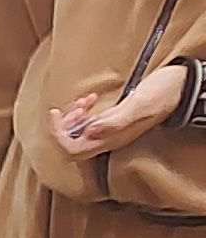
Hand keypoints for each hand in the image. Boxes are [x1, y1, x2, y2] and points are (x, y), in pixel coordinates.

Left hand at [52, 60, 181, 153]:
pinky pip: (90, 123)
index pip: (72, 150)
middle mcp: (110, 139)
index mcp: (112, 138)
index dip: (58, 135)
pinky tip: (90, 99)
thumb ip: (115, 120)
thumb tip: (89, 133)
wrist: (182, 86)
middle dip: (64, 126)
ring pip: (79, 134)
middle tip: (75, 106)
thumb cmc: (164, 92)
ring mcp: (112, 131)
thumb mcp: (139, 104)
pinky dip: (84, 111)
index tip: (55, 113)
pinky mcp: (115, 121)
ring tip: (84, 101)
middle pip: (71, 145)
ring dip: (73, 117)